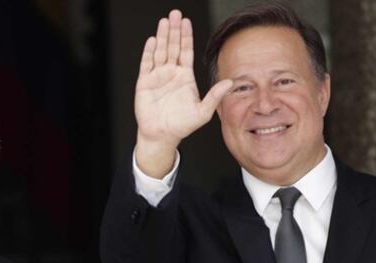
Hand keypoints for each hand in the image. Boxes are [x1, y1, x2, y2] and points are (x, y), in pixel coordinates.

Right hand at [134, 9, 232, 175]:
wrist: (162, 136)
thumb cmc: (182, 125)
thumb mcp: (203, 112)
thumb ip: (215, 96)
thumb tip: (230, 82)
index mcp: (184, 77)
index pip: (186, 52)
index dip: (186, 37)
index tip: (186, 22)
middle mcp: (171, 73)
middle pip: (172, 46)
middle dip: (174, 30)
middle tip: (175, 14)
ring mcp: (157, 77)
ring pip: (160, 51)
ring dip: (162, 36)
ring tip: (164, 21)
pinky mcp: (144, 83)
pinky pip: (146, 64)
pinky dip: (148, 52)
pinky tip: (152, 40)